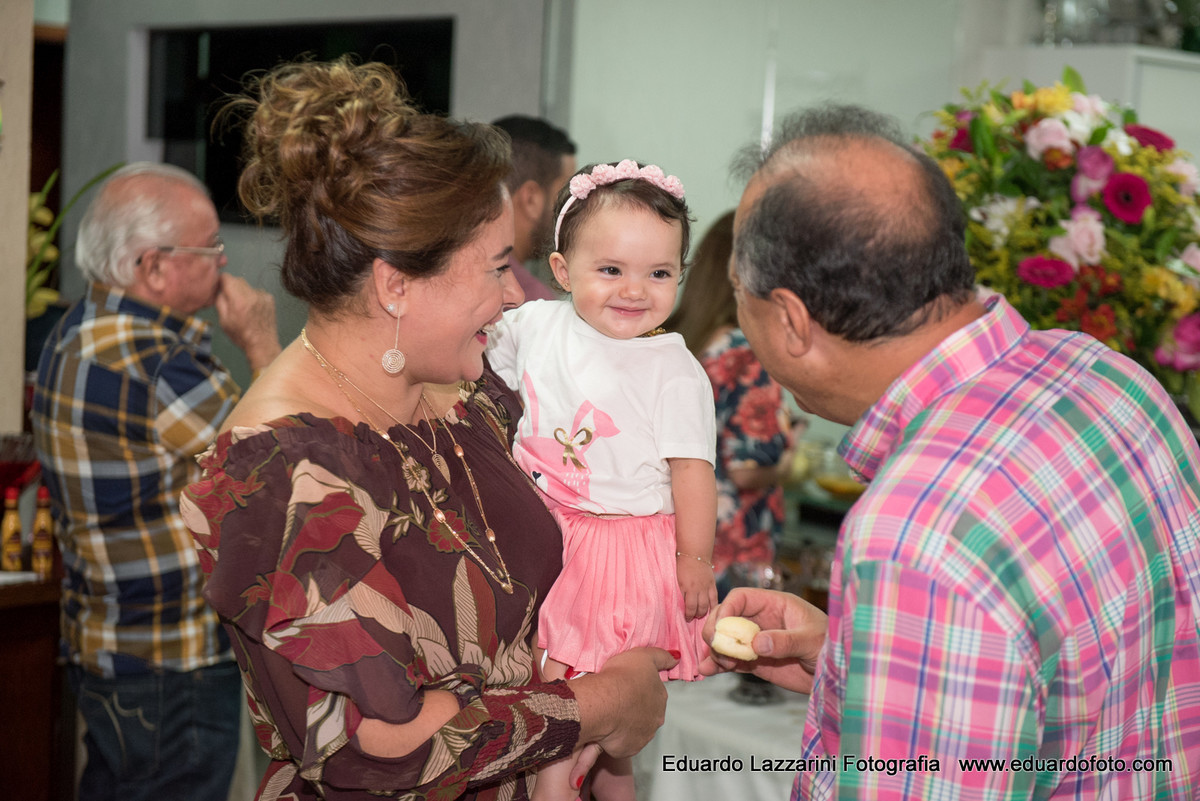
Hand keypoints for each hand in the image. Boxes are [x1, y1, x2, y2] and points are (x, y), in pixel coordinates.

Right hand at [215, 275, 281, 371]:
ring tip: (243, 308)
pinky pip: (256, 292)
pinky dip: (252, 297)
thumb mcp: (223, 320)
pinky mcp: (270, 299)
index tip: (219, 288)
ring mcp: (263, 296)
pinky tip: (252, 310)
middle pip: (237, 280)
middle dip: (231, 287)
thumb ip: (220, 300)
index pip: (227, 277)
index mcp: (239, 300)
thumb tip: (218, 288)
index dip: (221, 281)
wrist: (262, 344)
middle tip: (231, 301)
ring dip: (243, 292)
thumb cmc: (241, 335)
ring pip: (247, 286)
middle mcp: (252, 295)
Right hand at [569, 646, 676, 788]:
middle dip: (636, 710)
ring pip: (636, 730)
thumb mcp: (644, 656)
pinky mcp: (629, 748)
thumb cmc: (621, 676)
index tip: (628, 687)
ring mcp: (643, 736)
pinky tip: (607, 728)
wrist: (603, 702)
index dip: (641, 690)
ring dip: (627, 724)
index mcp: (660, 697)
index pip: (654, 694)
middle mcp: (656, 719)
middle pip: (647, 714)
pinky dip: (616, 738)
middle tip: (618, 701)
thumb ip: (662, 657)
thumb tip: (677, 658)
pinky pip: (623, 744)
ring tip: (611, 715)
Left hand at [676, 556, 716, 620]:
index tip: (686, 618)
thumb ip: (680, 591)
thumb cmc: (682, 565)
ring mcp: (706, 587)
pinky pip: (714, 598)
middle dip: (696, 615)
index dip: (688, 615)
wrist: (694, 553)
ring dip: (704, 612)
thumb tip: (681, 604)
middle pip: (699, 608)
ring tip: (700, 615)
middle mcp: (697, 589)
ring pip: (707, 605)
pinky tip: (711, 610)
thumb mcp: (677, 579)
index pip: (689, 607)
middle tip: (693, 617)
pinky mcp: (712, 584)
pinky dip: (713, 606)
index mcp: (687, 588)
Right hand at [699, 588, 827, 692]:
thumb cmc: (831, 646)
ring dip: (715, 650)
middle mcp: (762, 620)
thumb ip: (785, 641)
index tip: (720, 626)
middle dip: (715, 630)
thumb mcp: (811, 640)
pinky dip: (718, 665)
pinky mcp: (756, 662)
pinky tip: (707, 671)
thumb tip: (756, 643)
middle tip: (714, 645)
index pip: (742, 598)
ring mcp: (757, 642)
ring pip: (726, 640)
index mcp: (775, 604)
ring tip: (713, 664)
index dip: (727, 608)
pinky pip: (732, 661)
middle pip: (727, 618)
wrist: (838, 673)